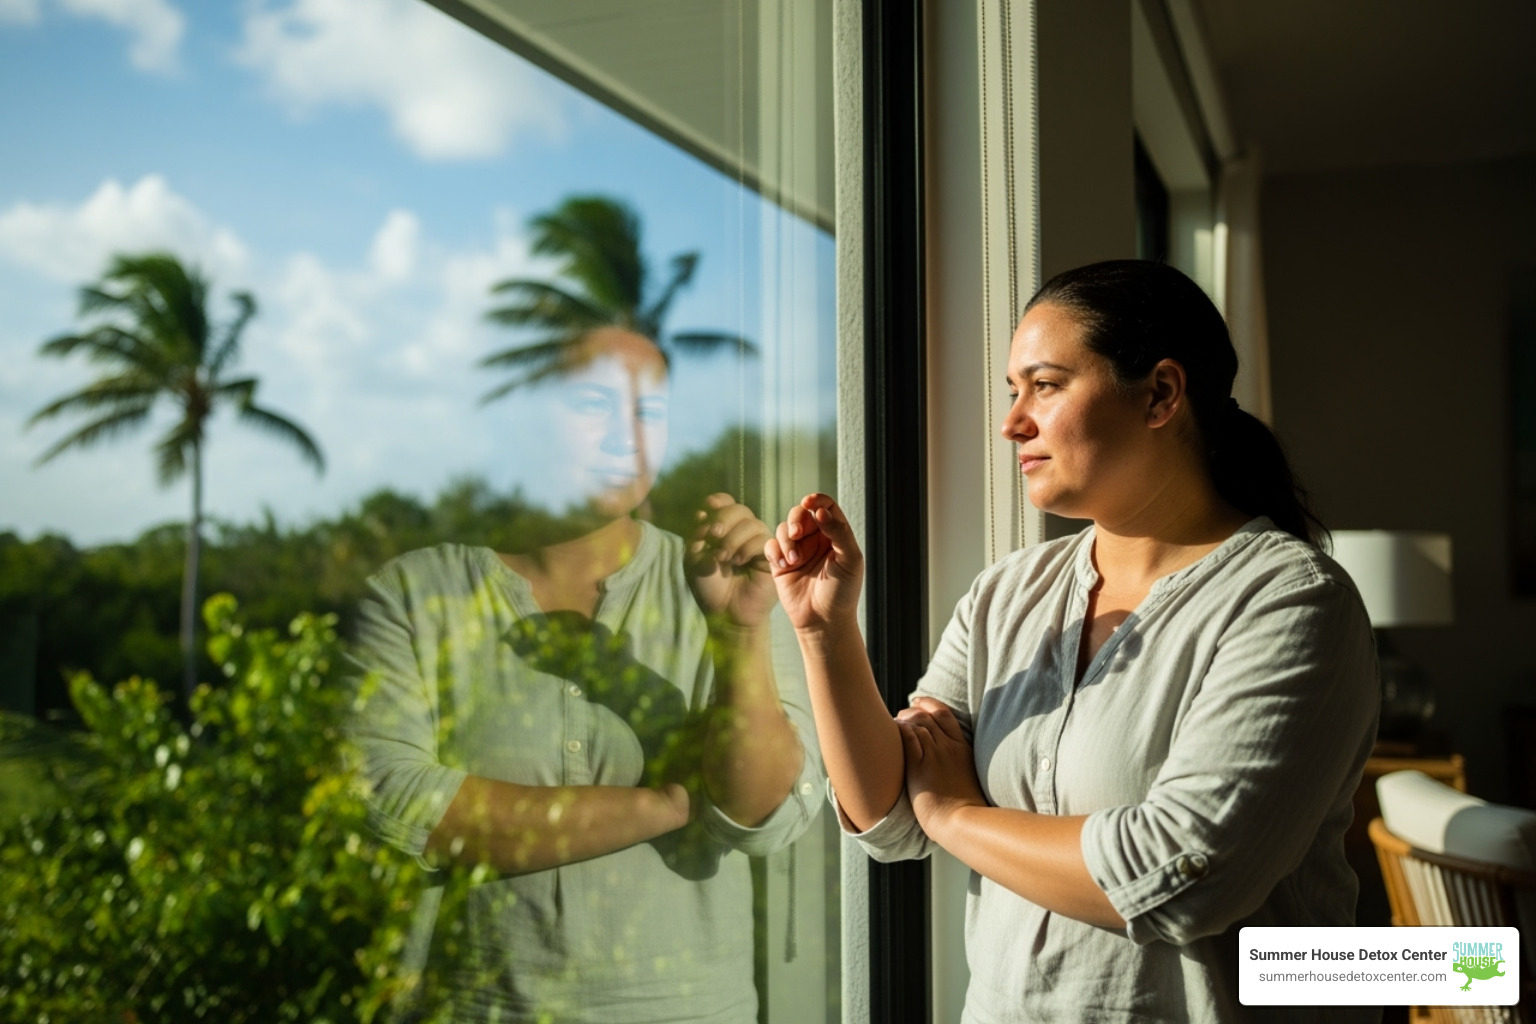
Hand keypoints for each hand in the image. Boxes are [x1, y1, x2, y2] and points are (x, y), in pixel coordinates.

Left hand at [685, 493, 777, 629]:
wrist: (727, 613)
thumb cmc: (710, 588)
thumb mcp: (694, 560)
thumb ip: (696, 536)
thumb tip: (702, 514)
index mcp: (723, 529)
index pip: (724, 503)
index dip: (717, 502)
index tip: (706, 508)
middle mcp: (742, 532)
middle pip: (738, 509)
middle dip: (723, 518)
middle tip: (713, 536)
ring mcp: (758, 542)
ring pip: (751, 522)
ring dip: (733, 537)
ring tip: (723, 558)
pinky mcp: (771, 556)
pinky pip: (762, 539)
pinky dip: (746, 547)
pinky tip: (738, 562)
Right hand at [766, 493, 863, 632]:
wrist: (824, 621)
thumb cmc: (842, 592)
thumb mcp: (850, 559)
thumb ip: (839, 532)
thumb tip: (821, 510)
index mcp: (834, 534)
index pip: (825, 506)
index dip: (817, 500)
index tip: (810, 502)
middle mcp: (815, 539)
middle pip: (800, 513)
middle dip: (796, 519)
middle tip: (797, 534)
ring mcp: (796, 550)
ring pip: (784, 528)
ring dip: (786, 540)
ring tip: (794, 560)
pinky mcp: (780, 563)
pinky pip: (771, 545)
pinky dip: (775, 550)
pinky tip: (784, 564)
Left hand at [897, 697, 986, 835]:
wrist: (962, 821)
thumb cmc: (965, 807)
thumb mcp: (967, 777)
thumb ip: (958, 764)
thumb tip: (948, 764)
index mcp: (962, 748)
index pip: (944, 714)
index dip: (929, 704)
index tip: (918, 701)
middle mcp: (948, 747)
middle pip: (926, 716)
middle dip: (910, 711)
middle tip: (900, 715)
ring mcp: (935, 755)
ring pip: (916, 724)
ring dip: (902, 720)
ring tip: (893, 724)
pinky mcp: (920, 766)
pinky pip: (908, 738)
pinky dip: (899, 730)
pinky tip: (892, 732)